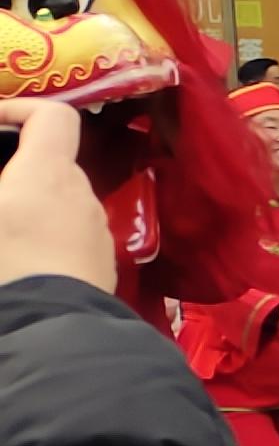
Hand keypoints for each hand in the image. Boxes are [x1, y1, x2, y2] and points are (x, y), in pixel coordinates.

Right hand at [0, 99, 119, 290]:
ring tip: (3, 230)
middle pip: (52, 165)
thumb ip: (0, 179)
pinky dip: (43, 239)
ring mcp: (97, 235)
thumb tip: (8, 196)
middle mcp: (83, 196)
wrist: (50, 336)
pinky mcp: (101, 270)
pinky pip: (69, 240)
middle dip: (15, 170)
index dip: (21, 109)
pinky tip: (18, 264)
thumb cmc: (4, 265)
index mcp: (50, 172)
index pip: (53, 116)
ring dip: (28, 208)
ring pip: (61, 205)